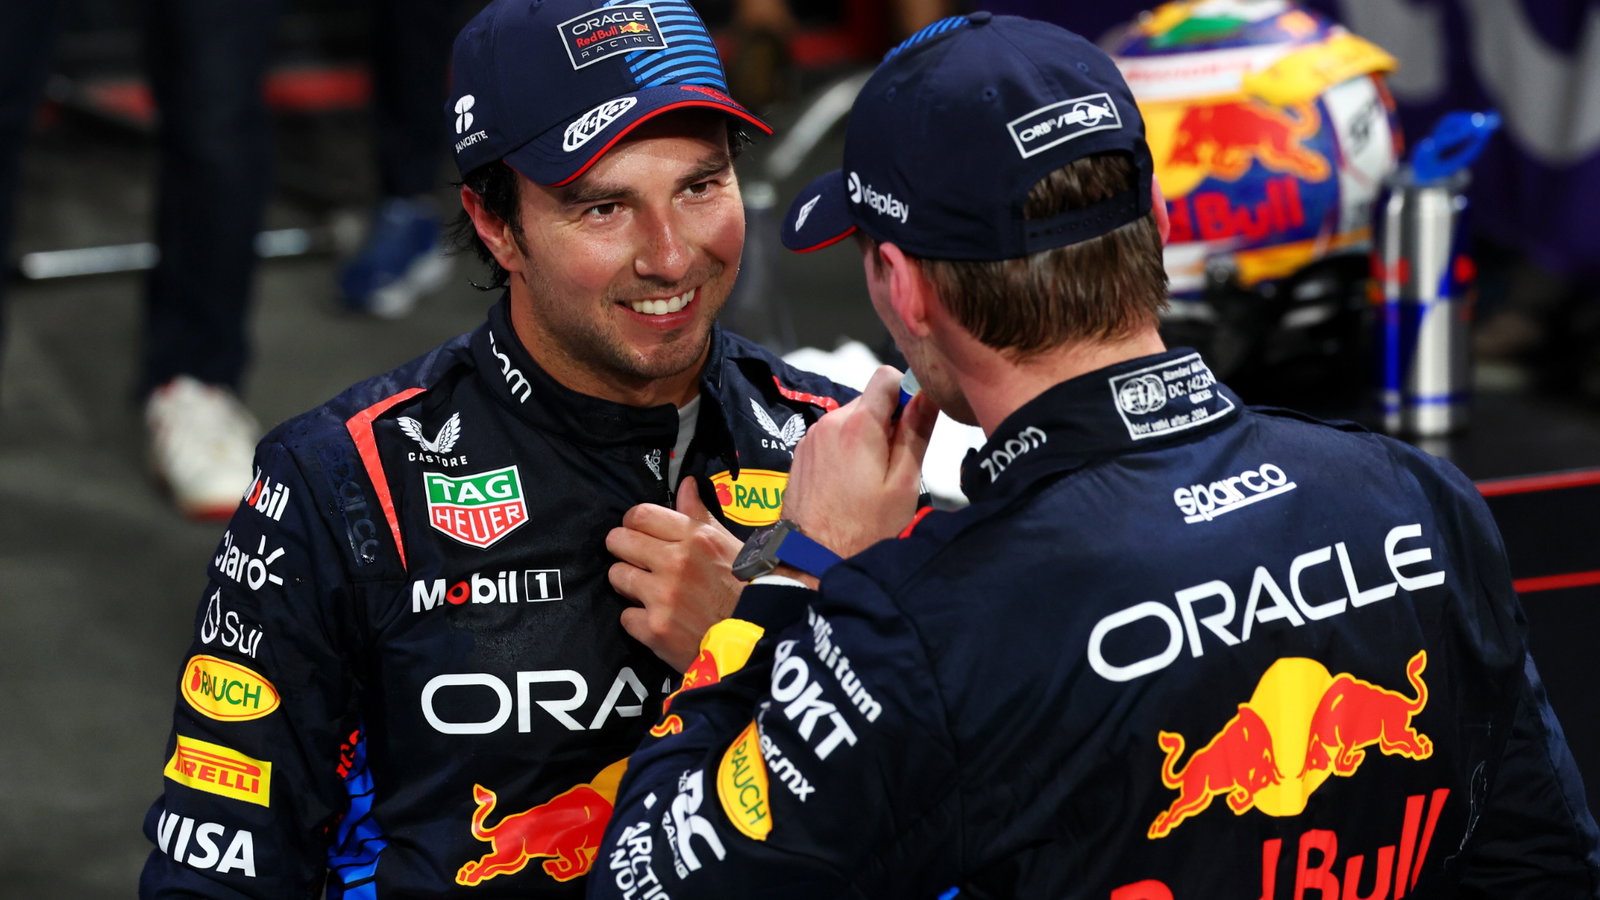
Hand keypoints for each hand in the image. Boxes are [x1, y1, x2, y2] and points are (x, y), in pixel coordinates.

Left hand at [607, 476, 744, 670]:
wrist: (759, 641)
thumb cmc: (748, 590)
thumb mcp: (730, 546)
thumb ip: (700, 515)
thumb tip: (686, 484)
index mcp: (696, 538)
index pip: (640, 514)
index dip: (634, 523)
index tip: (639, 533)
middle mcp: (676, 562)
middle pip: (618, 540)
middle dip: (623, 549)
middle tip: (637, 561)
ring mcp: (663, 597)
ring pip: (617, 576)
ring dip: (629, 584)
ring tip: (648, 592)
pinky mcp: (655, 629)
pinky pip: (626, 616)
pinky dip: (639, 620)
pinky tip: (659, 621)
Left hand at [782, 365, 938, 557]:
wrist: (813, 559)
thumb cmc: (863, 529)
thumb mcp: (903, 483)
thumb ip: (916, 434)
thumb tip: (927, 395)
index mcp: (859, 425)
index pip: (887, 377)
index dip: (907, 392)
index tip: (915, 422)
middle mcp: (830, 422)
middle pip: (870, 400)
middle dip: (889, 422)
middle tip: (897, 463)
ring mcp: (812, 437)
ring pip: (851, 419)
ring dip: (868, 438)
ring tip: (873, 478)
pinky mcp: (802, 453)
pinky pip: (832, 436)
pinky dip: (847, 449)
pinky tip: (851, 482)